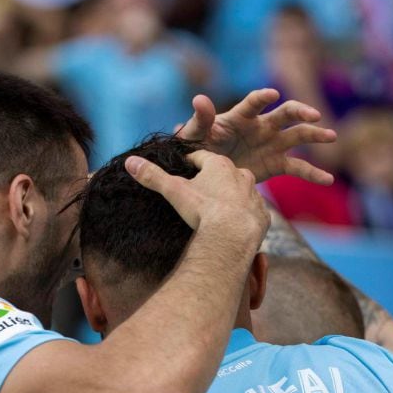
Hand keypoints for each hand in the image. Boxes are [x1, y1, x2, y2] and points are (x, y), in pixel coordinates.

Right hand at [125, 149, 267, 244]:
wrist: (233, 235)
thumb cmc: (203, 210)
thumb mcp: (174, 191)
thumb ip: (153, 176)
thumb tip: (130, 161)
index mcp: (219, 165)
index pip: (201, 157)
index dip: (191, 163)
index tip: (183, 170)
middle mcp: (241, 174)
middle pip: (224, 172)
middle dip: (212, 179)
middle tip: (199, 191)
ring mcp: (254, 194)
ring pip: (241, 190)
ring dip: (231, 195)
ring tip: (218, 208)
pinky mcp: (262, 214)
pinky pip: (253, 211)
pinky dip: (244, 215)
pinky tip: (235, 224)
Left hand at [176, 88, 336, 184]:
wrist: (205, 172)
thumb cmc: (196, 147)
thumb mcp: (194, 135)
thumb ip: (200, 119)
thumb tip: (200, 99)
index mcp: (241, 117)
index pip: (254, 103)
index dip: (262, 98)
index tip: (272, 94)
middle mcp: (261, 126)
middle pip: (285, 114)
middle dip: (300, 112)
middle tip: (314, 116)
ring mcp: (272, 144)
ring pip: (298, 136)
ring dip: (315, 135)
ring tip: (332, 137)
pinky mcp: (276, 164)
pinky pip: (298, 168)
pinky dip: (313, 174)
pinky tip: (328, 180)